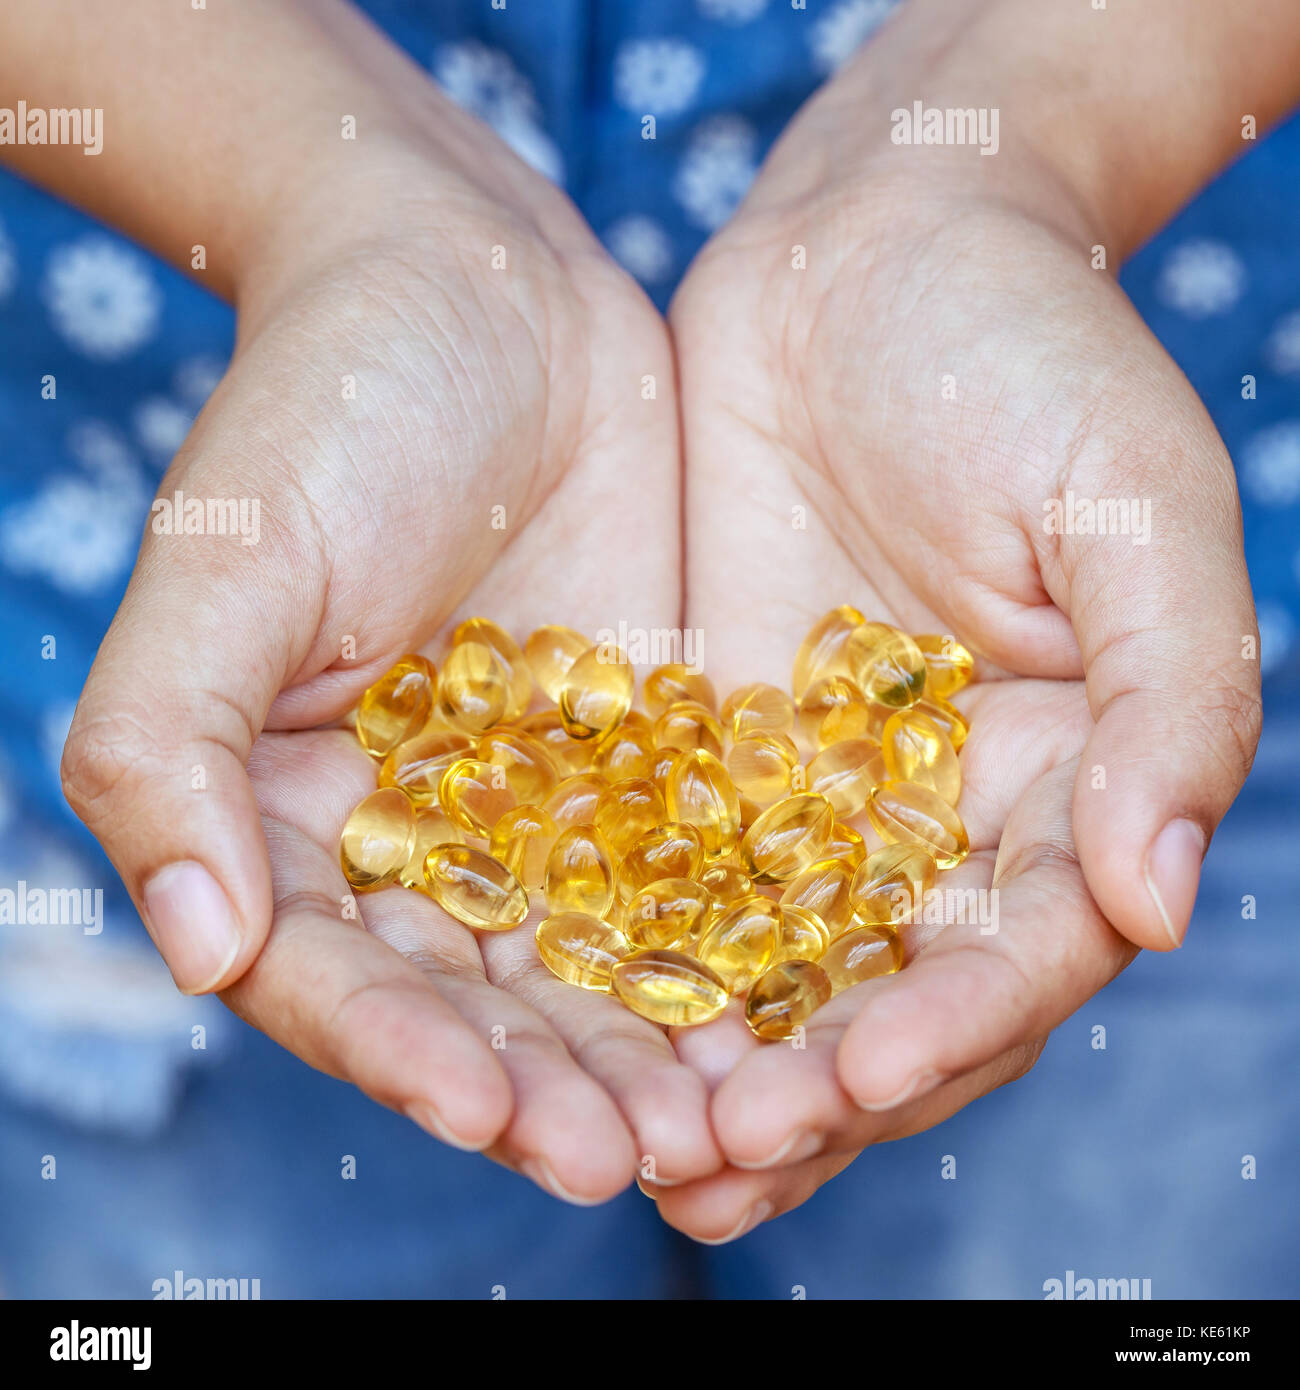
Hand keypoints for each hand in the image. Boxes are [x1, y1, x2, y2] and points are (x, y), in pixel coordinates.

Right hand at [59, 111, 722, 1200]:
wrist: (480, 286)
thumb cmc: (326, 402)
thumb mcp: (231, 559)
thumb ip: (168, 745)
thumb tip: (186, 943)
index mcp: (291, 820)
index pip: (339, 978)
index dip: (404, 1056)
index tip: (492, 1115)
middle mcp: (418, 838)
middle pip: (480, 1003)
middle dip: (554, 1087)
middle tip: (640, 1161)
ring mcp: (544, 805)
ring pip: (601, 963)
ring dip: (659, 1052)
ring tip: (734, 1124)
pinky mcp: (652, 755)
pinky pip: (697, 870)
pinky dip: (741, 943)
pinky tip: (801, 1003)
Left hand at [656, 49, 1260, 1238]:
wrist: (877, 248)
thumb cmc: (1034, 355)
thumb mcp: (1134, 507)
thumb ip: (1171, 698)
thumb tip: (1156, 896)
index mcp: (1065, 783)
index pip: (1019, 950)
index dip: (949, 1024)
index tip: (857, 1073)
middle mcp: (939, 815)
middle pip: (884, 996)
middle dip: (808, 1089)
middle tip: (709, 1163)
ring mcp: (814, 789)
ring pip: (765, 966)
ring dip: (704, 1066)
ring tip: (628, 1154)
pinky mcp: (706, 742)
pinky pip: (661, 867)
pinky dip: (622, 952)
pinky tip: (554, 1021)